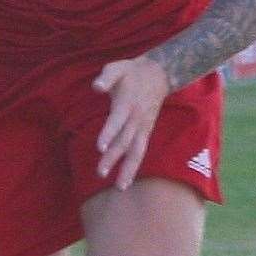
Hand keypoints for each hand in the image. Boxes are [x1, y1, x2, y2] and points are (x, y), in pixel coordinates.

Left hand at [92, 56, 170, 189]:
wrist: (159, 74)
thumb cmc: (131, 72)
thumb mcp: (117, 67)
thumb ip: (106, 77)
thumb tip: (96, 87)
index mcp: (127, 103)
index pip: (117, 120)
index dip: (109, 133)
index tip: (100, 147)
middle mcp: (136, 118)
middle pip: (125, 140)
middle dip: (113, 157)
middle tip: (100, 172)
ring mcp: (143, 127)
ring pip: (136, 151)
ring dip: (127, 169)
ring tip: (119, 187)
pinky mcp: (145, 132)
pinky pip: (140, 151)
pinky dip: (134, 166)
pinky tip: (124, 182)